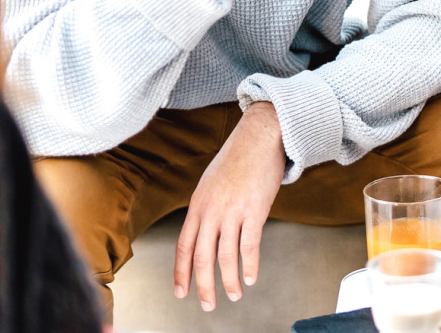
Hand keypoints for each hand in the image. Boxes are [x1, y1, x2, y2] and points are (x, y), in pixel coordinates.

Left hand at [173, 102, 285, 310]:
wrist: (260, 135)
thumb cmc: (240, 156)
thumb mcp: (211, 182)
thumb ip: (207, 206)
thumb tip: (207, 229)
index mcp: (197, 204)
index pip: (183, 245)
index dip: (181, 272)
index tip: (181, 291)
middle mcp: (211, 209)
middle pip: (201, 257)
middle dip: (203, 285)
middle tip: (207, 304)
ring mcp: (232, 210)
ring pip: (225, 255)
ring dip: (228, 281)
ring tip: (233, 296)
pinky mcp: (254, 209)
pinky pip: (249, 245)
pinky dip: (249, 265)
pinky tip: (250, 278)